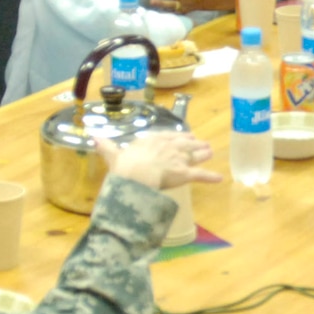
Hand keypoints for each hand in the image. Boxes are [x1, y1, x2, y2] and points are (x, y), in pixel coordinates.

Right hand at [99, 131, 222, 190]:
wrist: (135, 176)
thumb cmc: (124, 166)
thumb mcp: (113, 154)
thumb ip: (106, 146)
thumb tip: (93, 137)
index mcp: (152, 140)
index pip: (167, 136)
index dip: (176, 136)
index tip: (183, 135)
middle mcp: (168, 146)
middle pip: (184, 143)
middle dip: (193, 143)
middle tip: (200, 142)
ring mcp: (178, 159)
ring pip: (194, 155)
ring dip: (203, 154)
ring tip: (210, 152)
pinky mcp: (185, 173)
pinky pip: (201, 175)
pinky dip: (211, 177)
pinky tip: (220, 179)